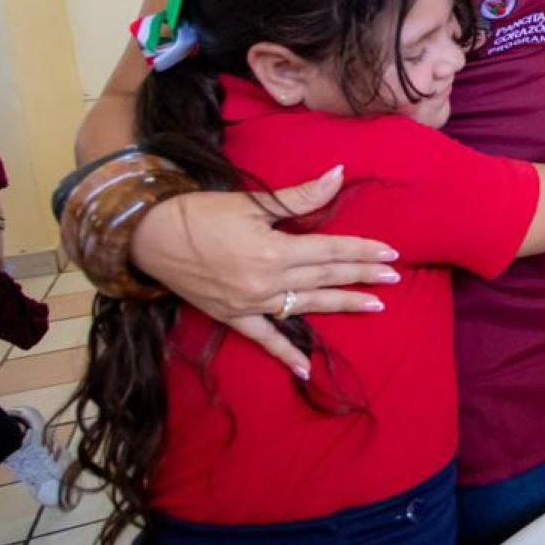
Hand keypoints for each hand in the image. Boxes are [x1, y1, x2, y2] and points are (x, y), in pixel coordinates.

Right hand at [129, 167, 400, 377]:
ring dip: (342, 306)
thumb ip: (299, 196)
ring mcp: (250, 303)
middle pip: (325, 277)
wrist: (150, 236)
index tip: (391, 253)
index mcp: (274, 250)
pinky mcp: (233, 317)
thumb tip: (338, 173)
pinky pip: (264, 339)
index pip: (330, 250)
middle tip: (394, 278)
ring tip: (374, 306)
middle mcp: (267, 281)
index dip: (362, 250)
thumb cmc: (201, 212)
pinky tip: (307, 370)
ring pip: (307, 306)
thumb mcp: (252, 201)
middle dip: (362, 276)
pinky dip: (285, 354)